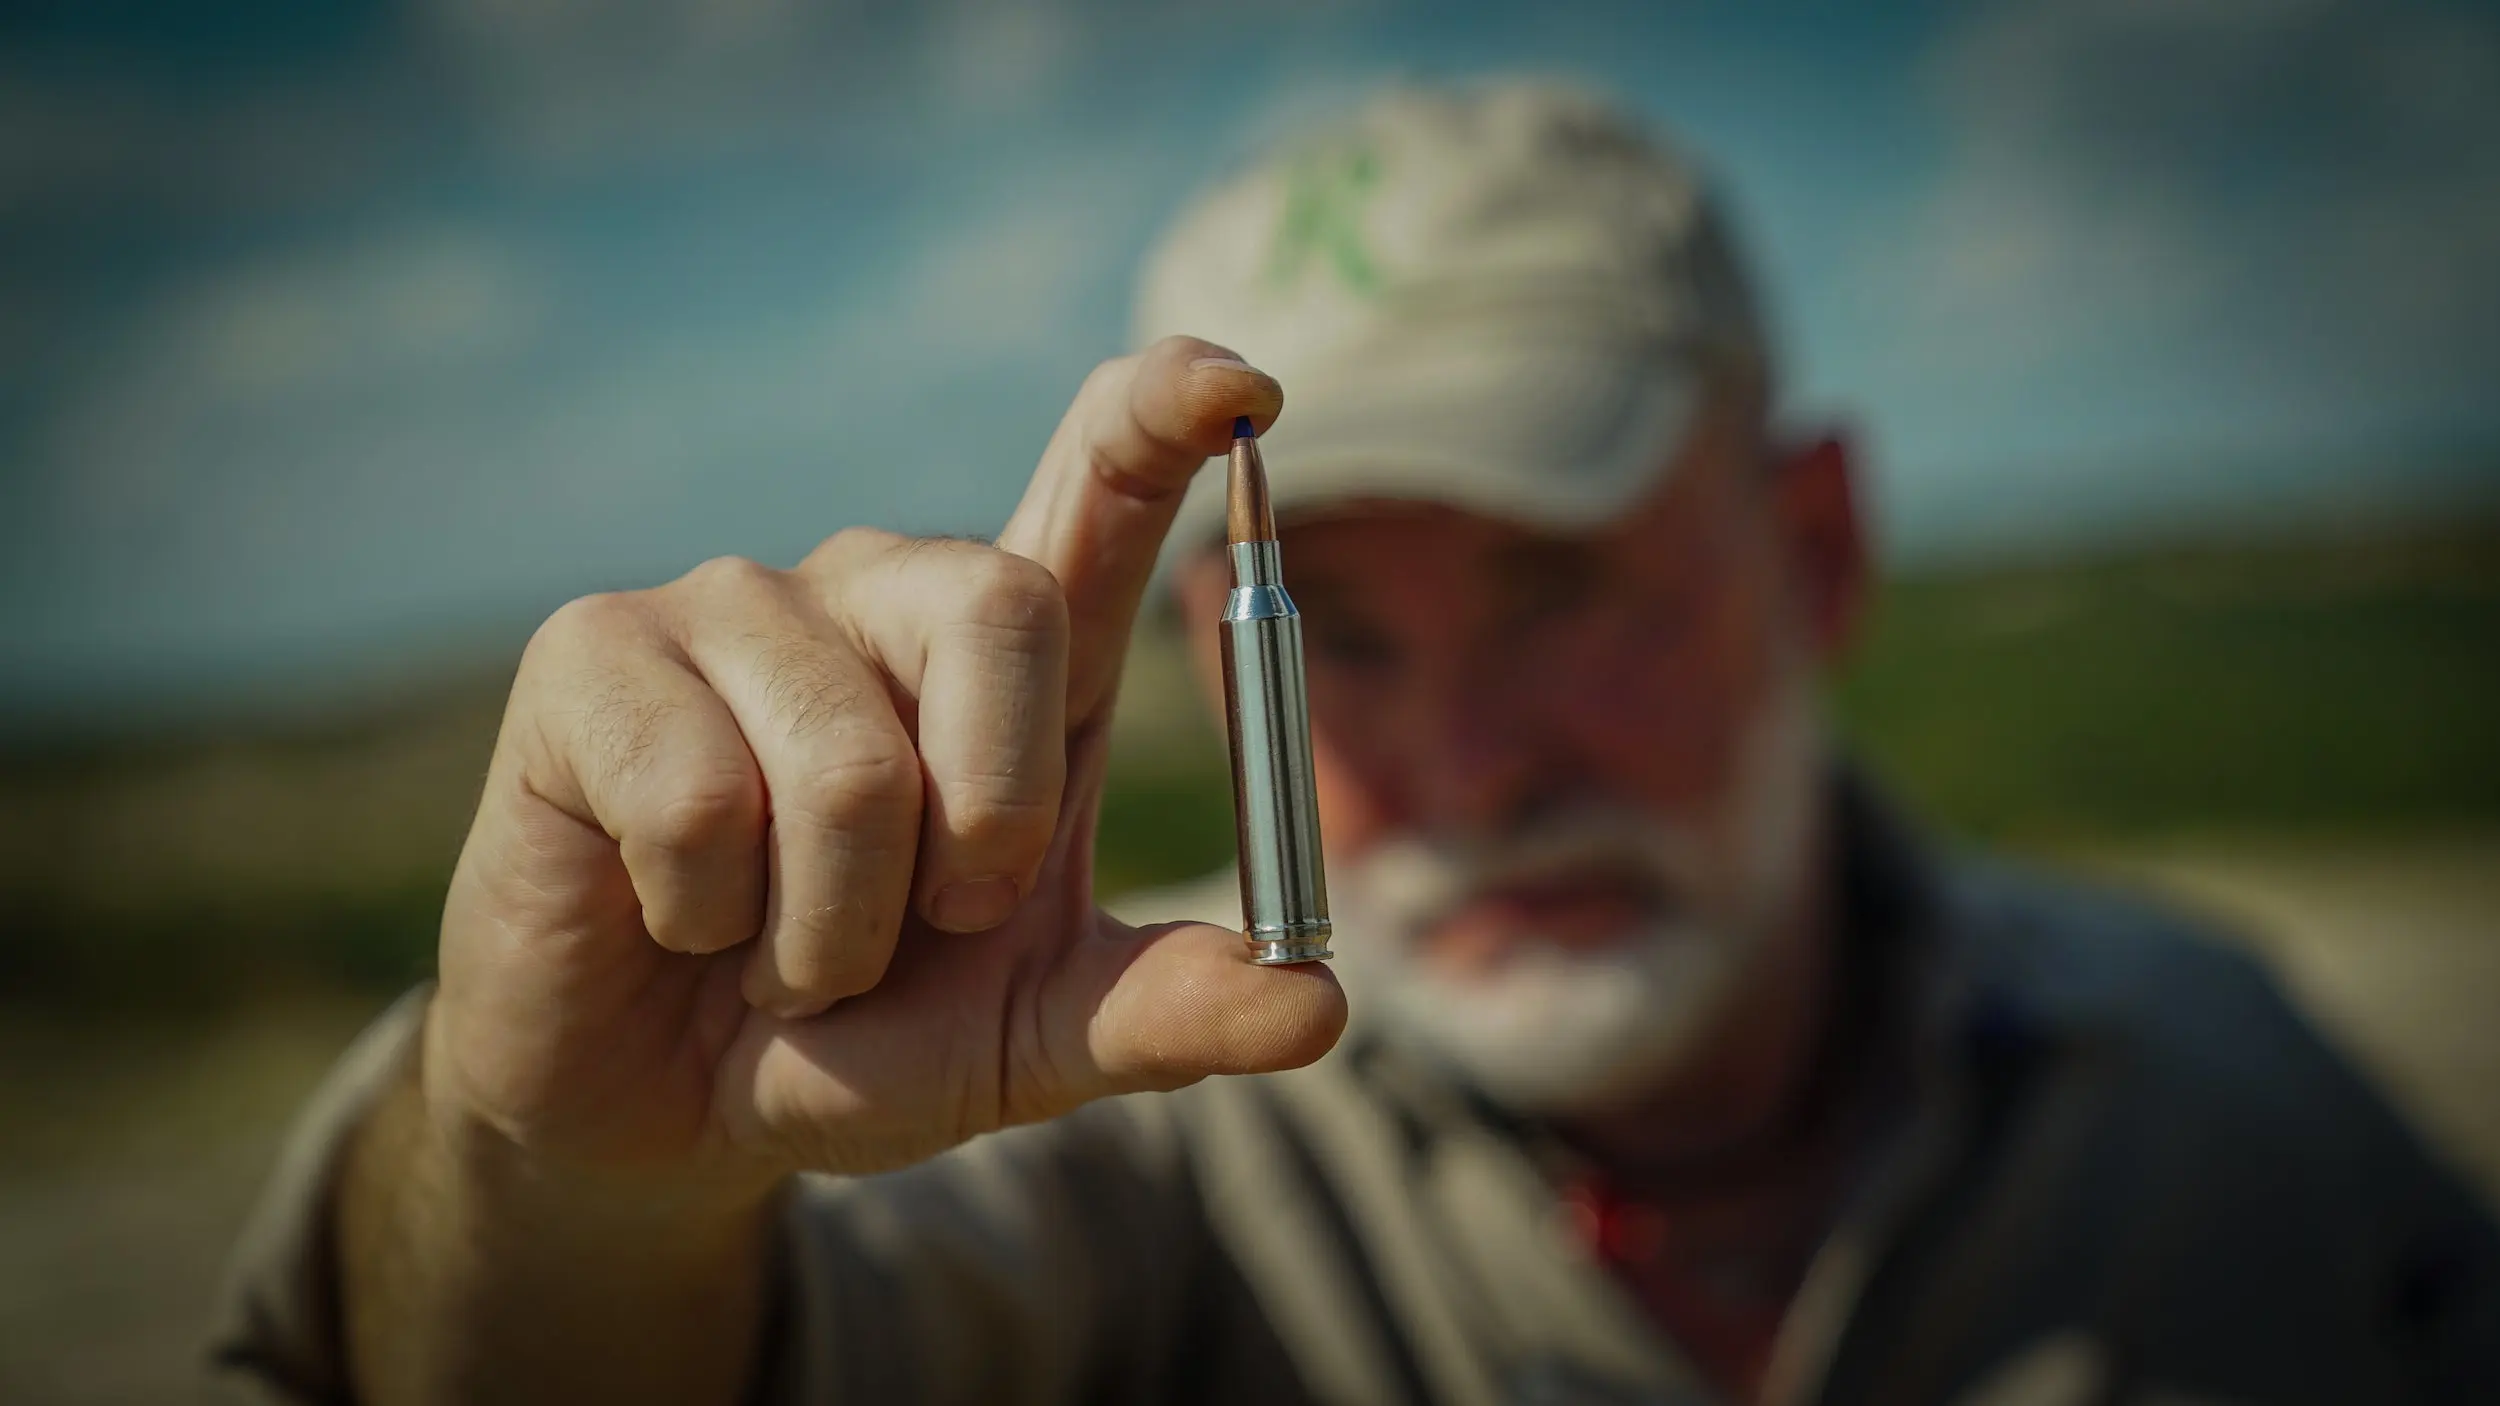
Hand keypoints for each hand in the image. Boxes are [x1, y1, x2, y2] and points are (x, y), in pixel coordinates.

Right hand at [425, 337, 1345, 1197]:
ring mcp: (734, 604)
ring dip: (832, 933)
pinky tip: (678, 919)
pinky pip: (702, 804)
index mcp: (1008, 658)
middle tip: (927, 923)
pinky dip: (711, 923)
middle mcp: (882, 593)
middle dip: (990, 826)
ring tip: (782, 951)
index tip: (1242, 384)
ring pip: (851, 767)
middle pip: (1006, 607)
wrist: (664, 1109)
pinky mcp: (594, 652)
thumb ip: (1169, 1010)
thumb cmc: (864, 1035)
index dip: (1165, 411)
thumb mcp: (1034, 1039)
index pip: (1097, 478)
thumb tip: (1318, 1005)